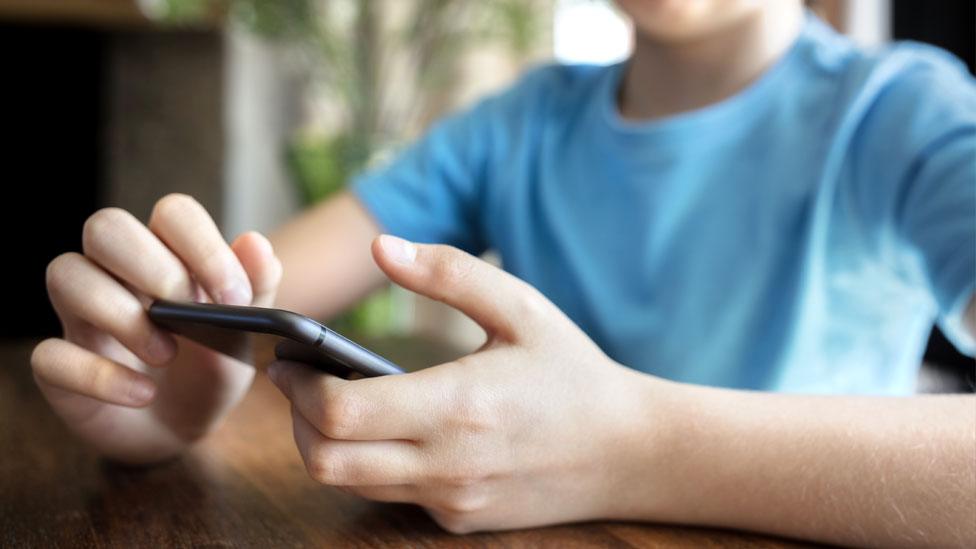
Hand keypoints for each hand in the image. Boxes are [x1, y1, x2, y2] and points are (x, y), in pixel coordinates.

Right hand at [31, 194, 281, 462]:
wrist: (187, 428)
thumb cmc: (211, 366)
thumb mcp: (245, 333)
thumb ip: (257, 287)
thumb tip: (255, 243)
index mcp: (167, 253)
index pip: (173, 213)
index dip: (202, 245)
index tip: (234, 297)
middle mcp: (116, 274)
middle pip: (106, 227)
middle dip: (154, 267)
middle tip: (190, 314)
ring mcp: (81, 316)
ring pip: (67, 274)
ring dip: (122, 315)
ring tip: (166, 354)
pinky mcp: (58, 365)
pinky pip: (49, 354)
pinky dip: (99, 376)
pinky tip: (141, 394)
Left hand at [268, 235, 664, 532]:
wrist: (629, 451)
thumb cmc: (572, 371)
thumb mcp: (521, 307)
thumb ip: (449, 273)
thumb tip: (383, 248)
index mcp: (457, 405)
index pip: (340, 412)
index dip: (299, 386)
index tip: (287, 359)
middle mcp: (447, 463)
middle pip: (326, 461)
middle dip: (296, 421)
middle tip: (299, 383)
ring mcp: (452, 500)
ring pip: (351, 484)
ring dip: (328, 444)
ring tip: (338, 401)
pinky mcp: (460, 519)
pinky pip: (392, 496)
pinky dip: (373, 465)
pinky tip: (395, 430)